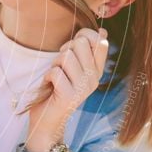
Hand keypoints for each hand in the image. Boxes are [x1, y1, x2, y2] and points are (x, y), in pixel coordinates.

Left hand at [27, 28, 109, 151]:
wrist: (47, 121)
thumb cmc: (56, 89)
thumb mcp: (73, 68)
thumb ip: (84, 51)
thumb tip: (103, 30)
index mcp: (97, 70)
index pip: (100, 41)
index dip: (84, 35)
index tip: (72, 46)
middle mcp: (94, 78)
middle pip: (80, 44)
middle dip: (64, 50)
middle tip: (60, 65)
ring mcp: (83, 88)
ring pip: (66, 56)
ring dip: (54, 64)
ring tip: (55, 77)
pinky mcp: (70, 96)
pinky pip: (55, 72)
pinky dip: (47, 77)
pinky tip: (50, 87)